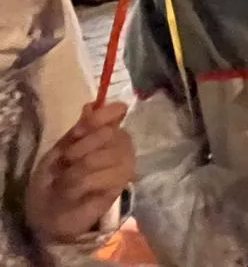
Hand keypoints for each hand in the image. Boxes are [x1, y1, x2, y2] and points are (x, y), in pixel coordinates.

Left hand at [25, 103, 133, 242]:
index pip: (116, 111)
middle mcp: (121, 144)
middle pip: (108, 134)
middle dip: (80, 148)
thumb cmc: (54, 179)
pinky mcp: (121, 186)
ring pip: (103, 157)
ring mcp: (125, 164)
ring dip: (77, 171)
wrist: (51, 214)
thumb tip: (91, 105)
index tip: (77, 132)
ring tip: (66, 181)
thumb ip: (79, 130)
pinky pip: (102, 178)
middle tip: (65, 162)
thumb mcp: (59, 150)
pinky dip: (80, 186)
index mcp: (105, 131)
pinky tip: (75, 193)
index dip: (98, 118)